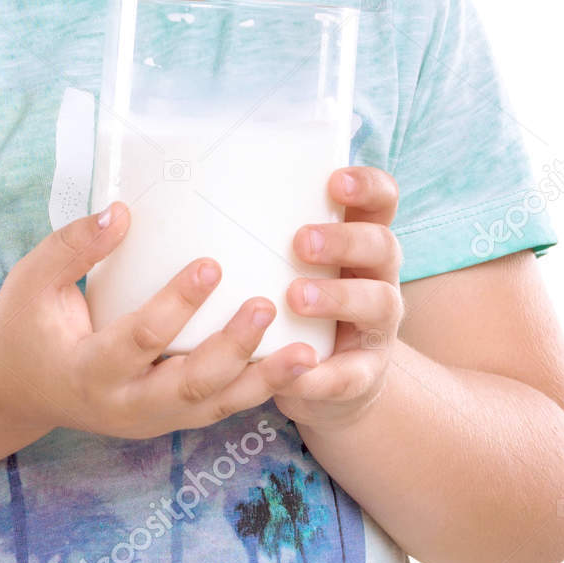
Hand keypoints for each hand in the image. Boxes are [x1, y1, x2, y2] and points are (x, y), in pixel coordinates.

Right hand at [0, 204, 316, 440]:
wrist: (18, 387)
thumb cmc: (25, 323)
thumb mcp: (32, 280)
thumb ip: (72, 246)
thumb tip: (121, 212)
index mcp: (88, 369)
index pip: (141, 339)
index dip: (177, 304)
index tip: (213, 264)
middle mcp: (123, 404)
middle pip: (189, 385)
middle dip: (233, 349)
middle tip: (267, 306)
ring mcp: (150, 420)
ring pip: (214, 406)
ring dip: (263, 381)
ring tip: (308, 353)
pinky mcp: (168, 420)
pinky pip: (219, 408)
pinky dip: (258, 391)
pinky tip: (296, 367)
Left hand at [273, 165, 403, 434]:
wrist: (318, 381)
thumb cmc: (286, 297)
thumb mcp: (280, 260)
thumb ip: (256, 230)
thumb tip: (181, 198)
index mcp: (358, 238)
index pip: (381, 199)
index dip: (366, 186)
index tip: (334, 181)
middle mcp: (376, 276)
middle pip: (382, 245)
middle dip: (344, 240)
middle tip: (300, 242)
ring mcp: (377, 326)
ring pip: (379, 303)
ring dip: (338, 297)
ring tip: (295, 296)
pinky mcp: (363, 374)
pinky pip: (350, 373)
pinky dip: (323, 371)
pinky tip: (296, 365)